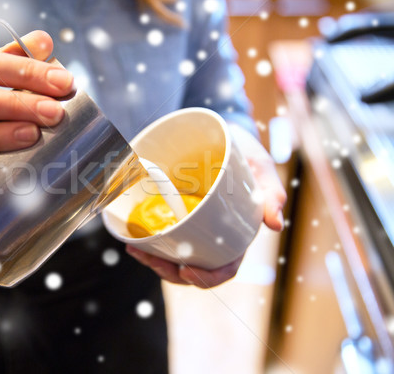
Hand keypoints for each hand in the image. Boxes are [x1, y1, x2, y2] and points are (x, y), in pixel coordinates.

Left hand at [126, 123, 286, 287]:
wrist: (222, 131)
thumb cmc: (246, 152)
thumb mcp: (260, 167)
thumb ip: (271, 192)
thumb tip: (276, 225)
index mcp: (237, 234)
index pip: (225, 267)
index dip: (207, 277)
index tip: (186, 270)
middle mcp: (213, 236)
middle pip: (192, 268)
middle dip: (170, 271)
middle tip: (152, 258)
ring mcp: (192, 228)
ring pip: (173, 257)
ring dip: (154, 261)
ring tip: (136, 251)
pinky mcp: (174, 216)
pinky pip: (161, 237)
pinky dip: (147, 242)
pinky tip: (133, 239)